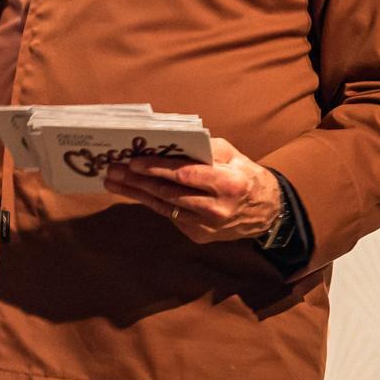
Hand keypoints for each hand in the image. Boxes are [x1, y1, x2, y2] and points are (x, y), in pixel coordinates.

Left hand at [104, 137, 281, 243]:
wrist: (266, 211)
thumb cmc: (244, 174)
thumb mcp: (232, 154)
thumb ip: (202, 148)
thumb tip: (165, 142)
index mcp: (228, 183)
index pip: (186, 175)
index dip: (157, 169)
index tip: (133, 161)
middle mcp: (218, 209)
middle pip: (169, 194)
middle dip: (137, 181)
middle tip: (113, 170)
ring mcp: (208, 227)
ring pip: (164, 208)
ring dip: (136, 194)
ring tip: (113, 182)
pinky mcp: (200, 236)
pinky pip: (170, 216)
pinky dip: (151, 203)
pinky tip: (133, 192)